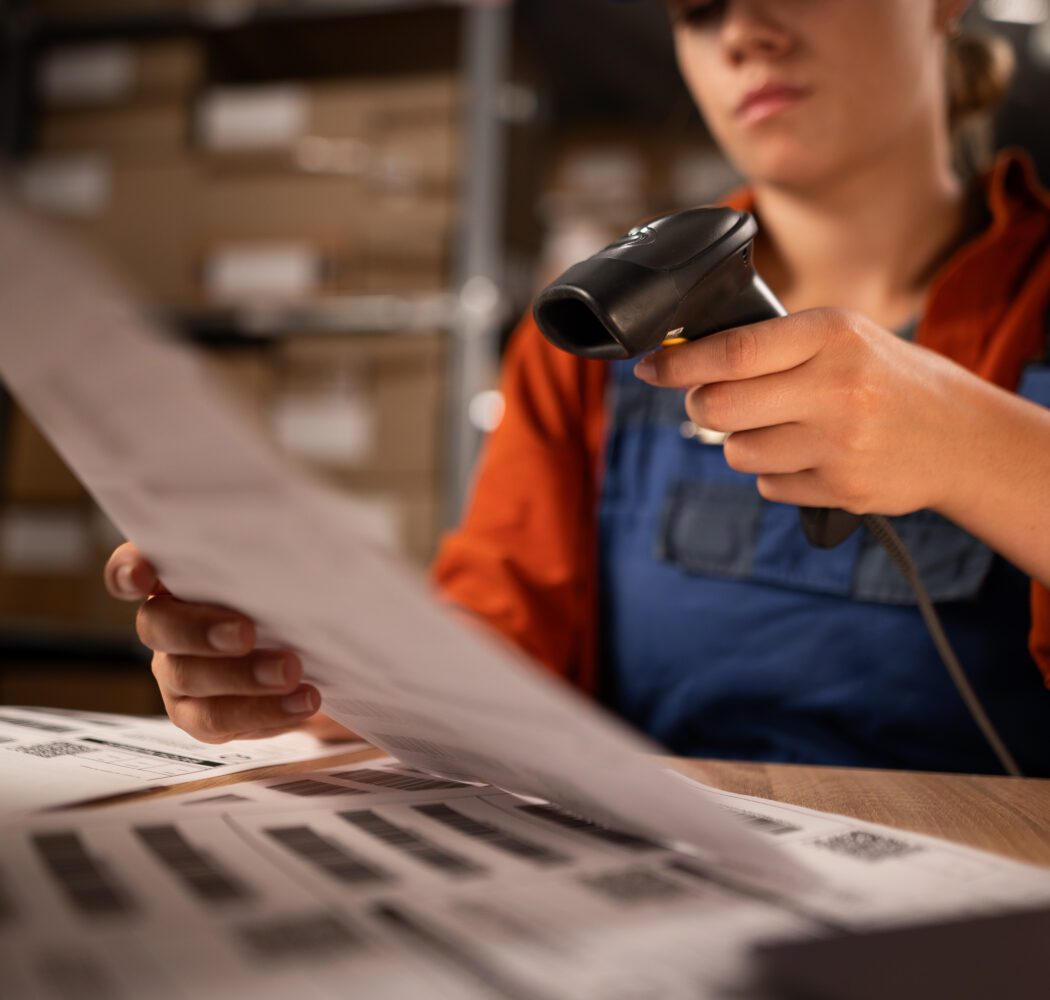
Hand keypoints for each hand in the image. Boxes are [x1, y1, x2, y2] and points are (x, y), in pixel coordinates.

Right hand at [104, 542, 355, 743]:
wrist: (326, 654)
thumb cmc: (301, 595)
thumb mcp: (293, 566)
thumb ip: (278, 552)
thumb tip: (306, 536)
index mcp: (181, 577)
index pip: (132, 566)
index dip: (129, 569)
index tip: (144, 575)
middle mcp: (168, 624)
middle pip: (158, 626)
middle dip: (201, 631)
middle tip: (247, 633)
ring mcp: (178, 672)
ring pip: (190, 678)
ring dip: (243, 677)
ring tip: (292, 672)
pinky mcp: (198, 715)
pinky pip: (218, 720)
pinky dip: (263, 713)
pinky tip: (301, 702)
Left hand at [633, 308, 980, 516]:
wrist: (958, 435)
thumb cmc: (883, 378)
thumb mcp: (839, 338)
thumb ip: (771, 346)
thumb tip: (685, 360)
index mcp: (832, 335)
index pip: (733, 350)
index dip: (679, 363)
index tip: (649, 368)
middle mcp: (836, 387)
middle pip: (719, 406)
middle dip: (701, 406)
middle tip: (710, 401)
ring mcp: (840, 443)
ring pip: (737, 450)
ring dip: (743, 442)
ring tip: (784, 428)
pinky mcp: (841, 489)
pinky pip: (767, 485)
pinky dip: (775, 473)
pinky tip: (812, 456)